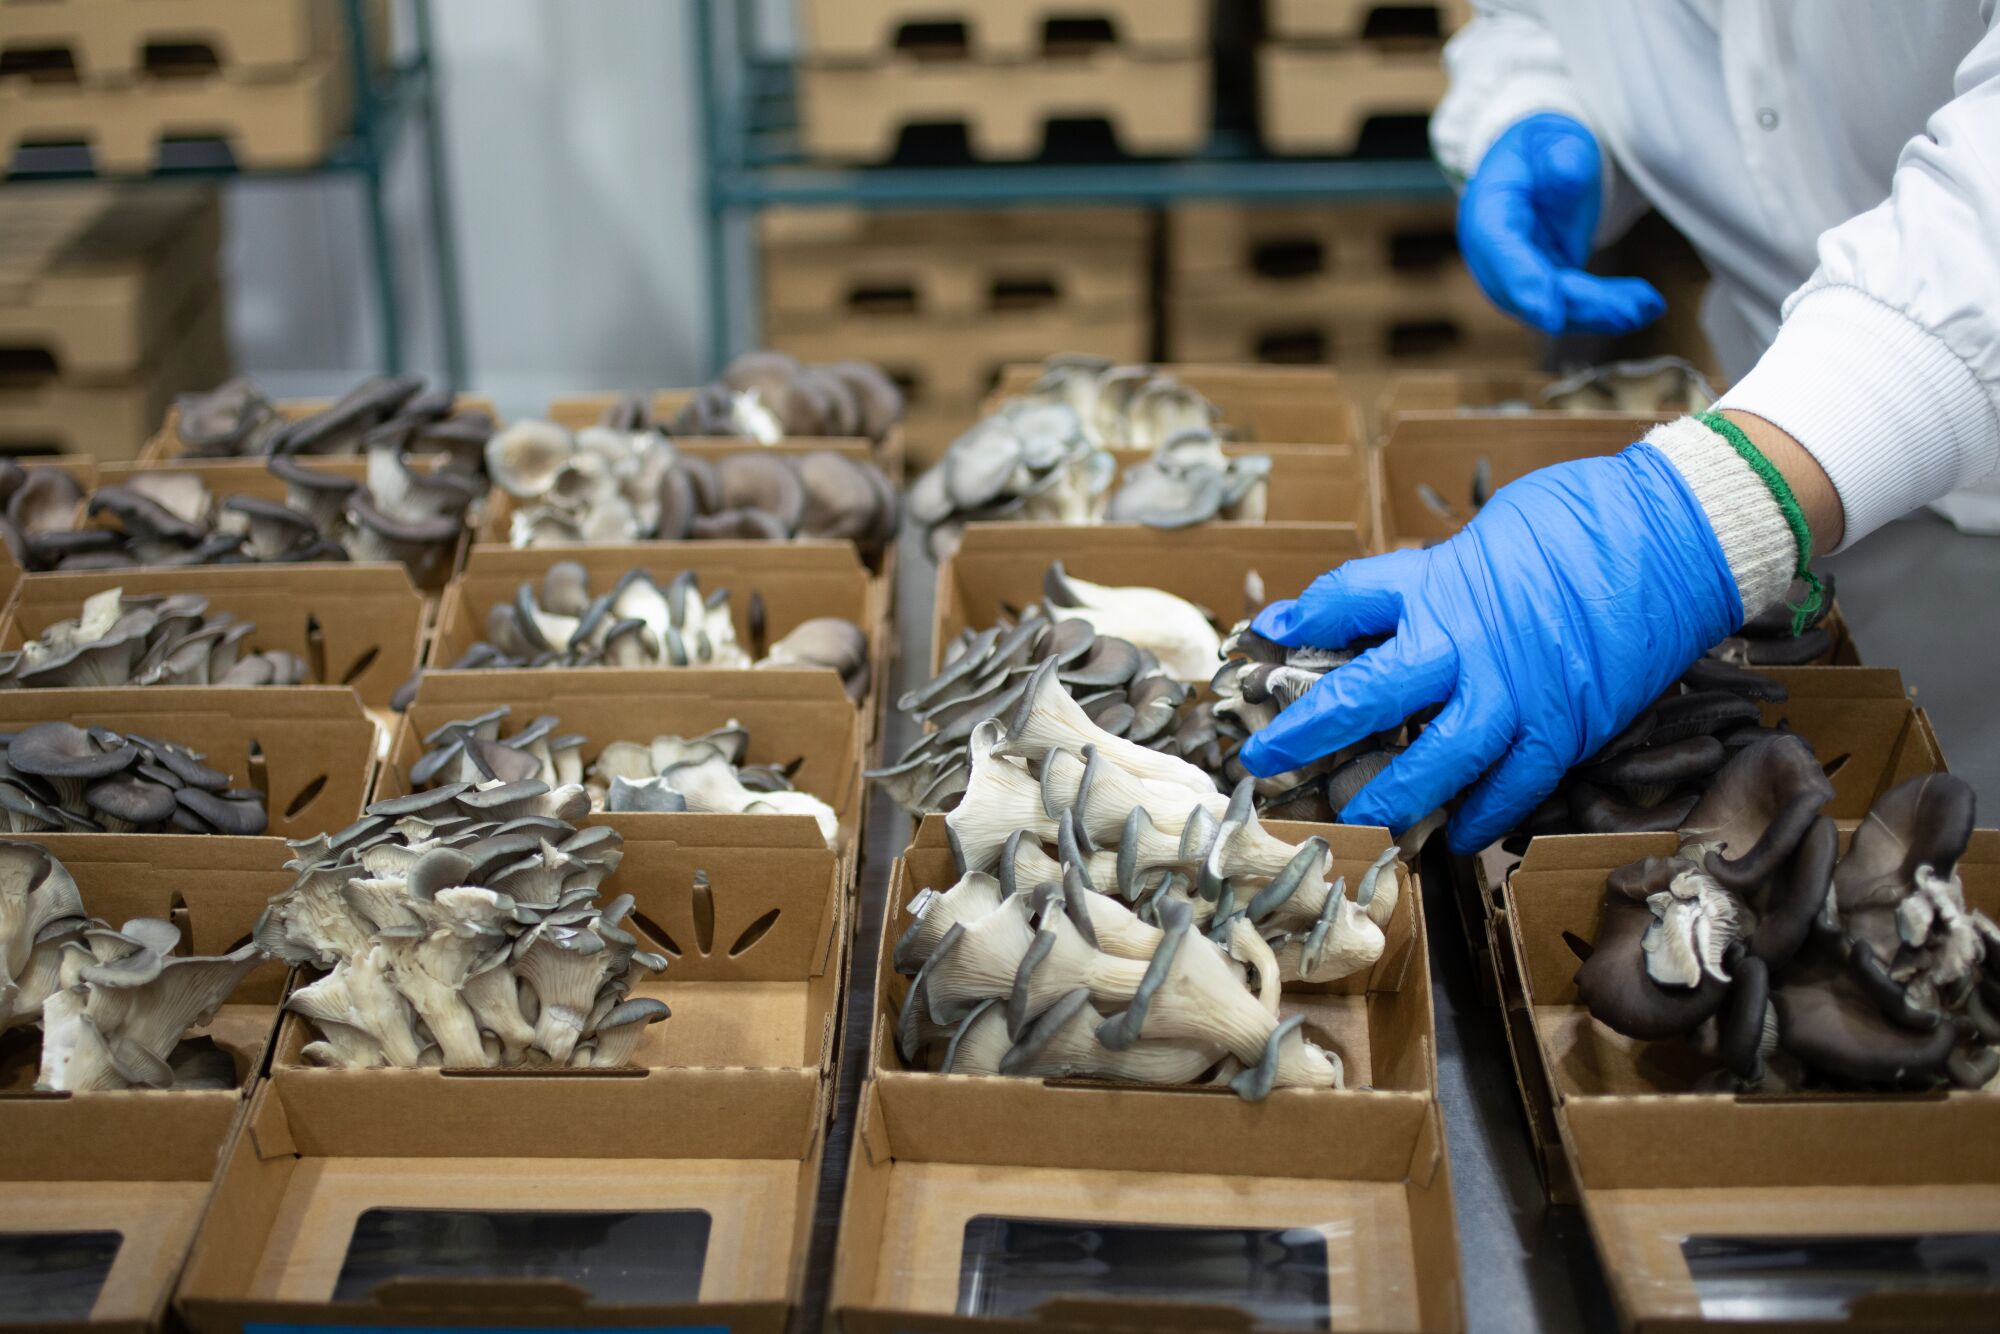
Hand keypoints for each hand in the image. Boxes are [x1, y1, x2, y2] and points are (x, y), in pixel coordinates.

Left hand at [1237, 444, 1741, 852]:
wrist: (1682, 533)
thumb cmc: (1587, 515)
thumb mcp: (1493, 526)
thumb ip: (1443, 572)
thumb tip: (1398, 598)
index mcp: (1443, 579)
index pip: (1348, 600)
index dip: (1300, 620)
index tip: (1261, 640)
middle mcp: (1468, 641)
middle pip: (1367, 694)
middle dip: (1308, 732)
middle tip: (1263, 762)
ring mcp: (1518, 691)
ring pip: (1437, 760)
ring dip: (1390, 797)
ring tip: (1353, 823)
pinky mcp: (1568, 726)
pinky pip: (1515, 786)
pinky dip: (1482, 816)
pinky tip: (1454, 837)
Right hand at [1459, 112, 1665, 334]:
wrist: (1537, 166)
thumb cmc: (1542, 151)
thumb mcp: (1550, 140)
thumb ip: (1559, 157)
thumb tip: (1568, 174)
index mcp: (1488, 218)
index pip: (1502, 257)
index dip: (1525, 286)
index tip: (1552, 315)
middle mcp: (1496, 260)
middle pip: (1532, 295)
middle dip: (1580, 306)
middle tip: (1631, 310)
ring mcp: (1520, 279)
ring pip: (1555, 308)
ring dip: (1602, 314)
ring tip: (1648, 305)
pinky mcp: (1546, 289)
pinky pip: (1574, 307)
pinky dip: (1608, 310)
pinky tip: (1645, 305)